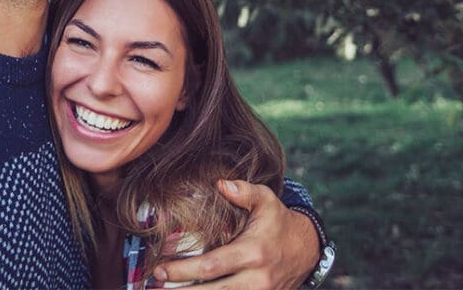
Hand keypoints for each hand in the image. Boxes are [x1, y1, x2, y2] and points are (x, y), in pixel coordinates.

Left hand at [151, 179, 319, 289]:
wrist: (307, 250)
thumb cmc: (279, 222)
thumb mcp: (267, 200)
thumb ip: (244, 191)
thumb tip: (220, 184)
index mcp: (253, 253)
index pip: (212, 266)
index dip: (183, 271)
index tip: (160, 269)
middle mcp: (256, 279)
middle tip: (155, 285)